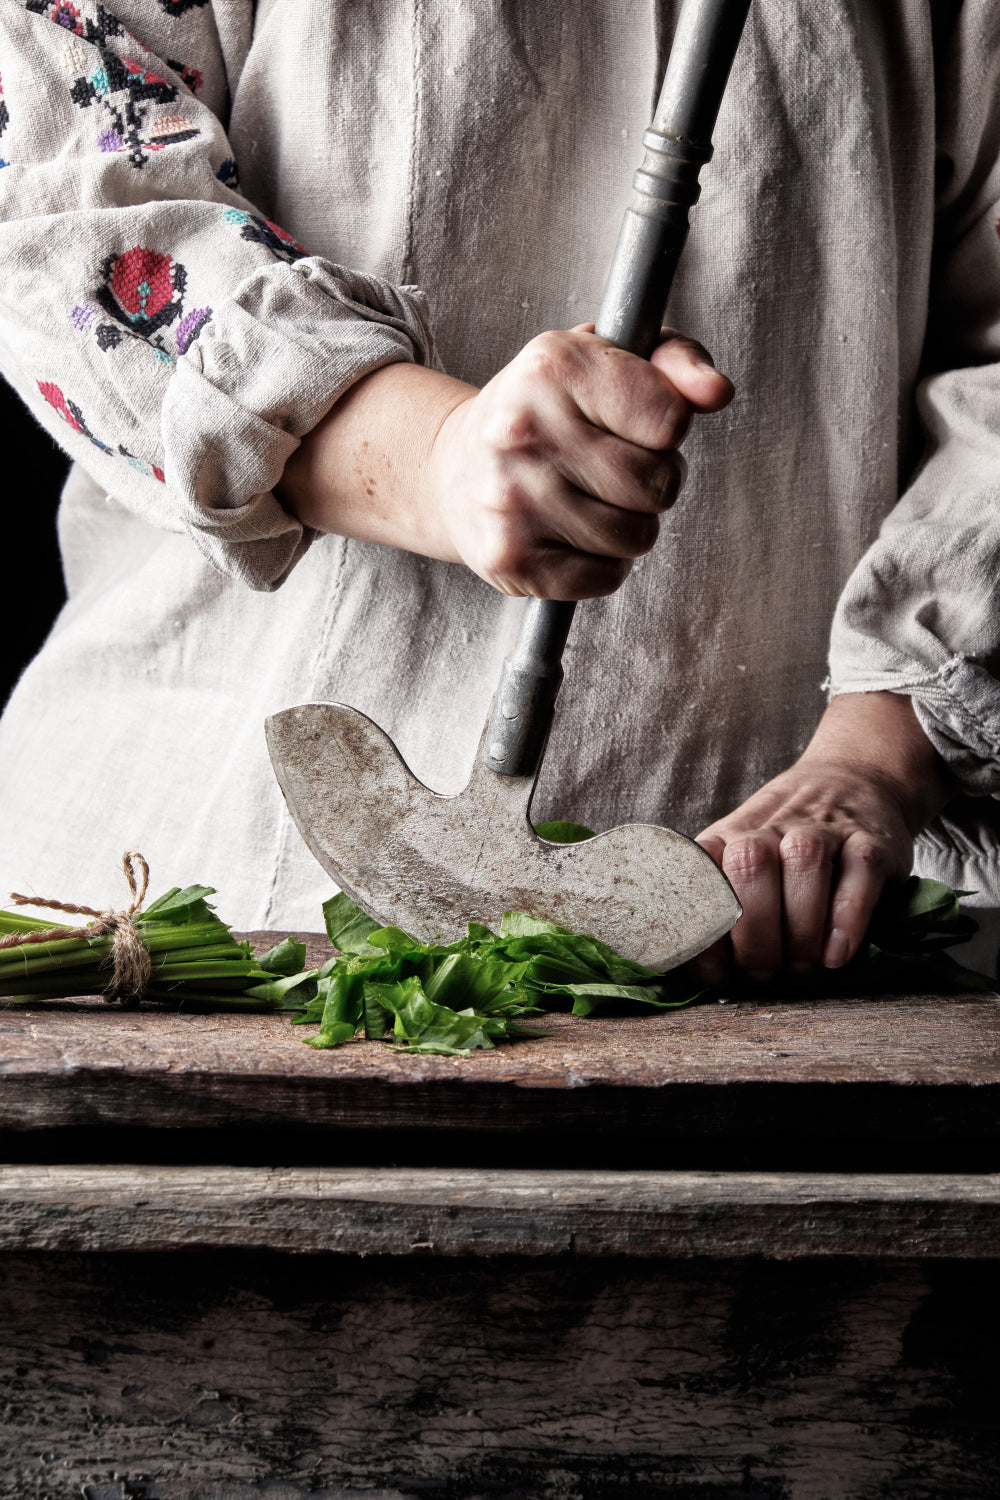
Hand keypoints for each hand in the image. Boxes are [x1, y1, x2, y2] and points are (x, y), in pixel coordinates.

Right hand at [427, 325, 732, 597]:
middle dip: (651, 481)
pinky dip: (601, 564)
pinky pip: (606, 577)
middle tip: (610, 468)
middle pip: (658, 484)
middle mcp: (523, 431)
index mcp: (552, 367)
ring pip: (637, 537)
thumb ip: (672, 362)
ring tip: (588, 500)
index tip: (631, 424)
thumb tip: (717, 391)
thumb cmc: (544, 412)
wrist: (452, 469)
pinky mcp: (512, 560)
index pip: (671, 420)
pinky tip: (569, 534)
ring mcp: (513, 500)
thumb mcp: (602, 361)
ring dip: (629, 526)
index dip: (665, 429)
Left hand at [694, 693, 953, 985]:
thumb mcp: (737, 856)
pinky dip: (847, 918)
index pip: (702, 881)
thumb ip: (717, 904)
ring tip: (803, 972)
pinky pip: (858, 872)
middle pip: (750, 869)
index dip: (707, 935)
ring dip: (801, 930)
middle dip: (756, 938)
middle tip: (767, 979)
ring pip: (803, 863)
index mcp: (726, 838)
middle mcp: (768, 828)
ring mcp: (821, 829)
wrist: (852, 778)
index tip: (719, 977)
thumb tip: (700, 974)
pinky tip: (837, 955)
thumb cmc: (783, 840)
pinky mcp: (869, 841)